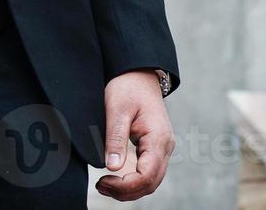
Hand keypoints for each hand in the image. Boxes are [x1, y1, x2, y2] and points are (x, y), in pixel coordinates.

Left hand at [94, 69, 174, 201]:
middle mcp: (165, 146)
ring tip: (104, 185)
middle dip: (126, 191)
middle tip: (100, 187)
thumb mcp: (117, 109)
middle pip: (151, 183)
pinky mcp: (155, 147)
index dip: (126, 185)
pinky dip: (133, 181)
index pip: (147, 176)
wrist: (139, 74)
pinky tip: (115, 178)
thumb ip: (115, 138)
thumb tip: (112, 168)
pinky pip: (148, 172)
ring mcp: (162, 148)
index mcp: (158, 138)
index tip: (103, 181)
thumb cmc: (128, 87)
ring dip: (129, 189)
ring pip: (151, 181)